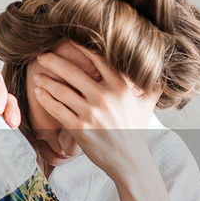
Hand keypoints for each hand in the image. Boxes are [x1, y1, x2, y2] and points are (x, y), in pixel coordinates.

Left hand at [28, 41, 158, 182]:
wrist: (129, 161)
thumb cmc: (136, 131)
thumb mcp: (148, 104)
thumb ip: (152, 84)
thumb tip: (162, 67)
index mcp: (120, 86)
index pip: (97, 58)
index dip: (80, 46)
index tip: (67, 38)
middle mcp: (105, 97)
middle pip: (73, 71)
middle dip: (54, 61)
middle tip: (42, 55)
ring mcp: (91, 113)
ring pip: (61, 90)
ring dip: (46, 80)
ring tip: (37, 74)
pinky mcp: (79, 128)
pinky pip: (57, 109)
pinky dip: (45, 99)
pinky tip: (38, 92)